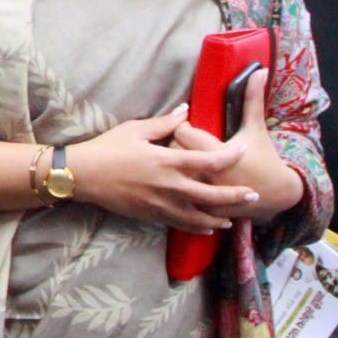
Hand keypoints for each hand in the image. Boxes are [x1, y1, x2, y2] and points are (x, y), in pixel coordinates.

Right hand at [70, 108, 255, 233]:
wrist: (83, 175)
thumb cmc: (108, 148)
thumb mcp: (135, 130)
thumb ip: (165, 123)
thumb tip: (186, 110)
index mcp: (167, 161)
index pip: (208, 161)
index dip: (230, 156)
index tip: (243, 150)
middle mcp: (169, 186)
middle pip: (212, 195)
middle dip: (235, 196)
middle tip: (254, 194)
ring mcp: (160, 204)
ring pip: (199, 217)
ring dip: (219, 218)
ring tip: (234, 217)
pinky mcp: (151, 216)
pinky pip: (180, 224)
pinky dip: (197, 227)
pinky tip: (207, 227)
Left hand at [172, 69, 303, 222]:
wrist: (278, 193)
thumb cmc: (264, 157)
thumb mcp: (256, 128)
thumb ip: (252, 99)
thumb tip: (259, 70)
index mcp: (217, 152)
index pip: (181, 133)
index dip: (181, 127)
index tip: (186, 126)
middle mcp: (208, 174)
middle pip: (173, 153)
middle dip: (174, 146)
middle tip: (180, 143)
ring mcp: (205, 195)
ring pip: (174, 177)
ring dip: (174, 169)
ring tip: (178, 163)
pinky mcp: (205, 210)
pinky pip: (180, 198)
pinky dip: (177, 191)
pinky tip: (178, 183)